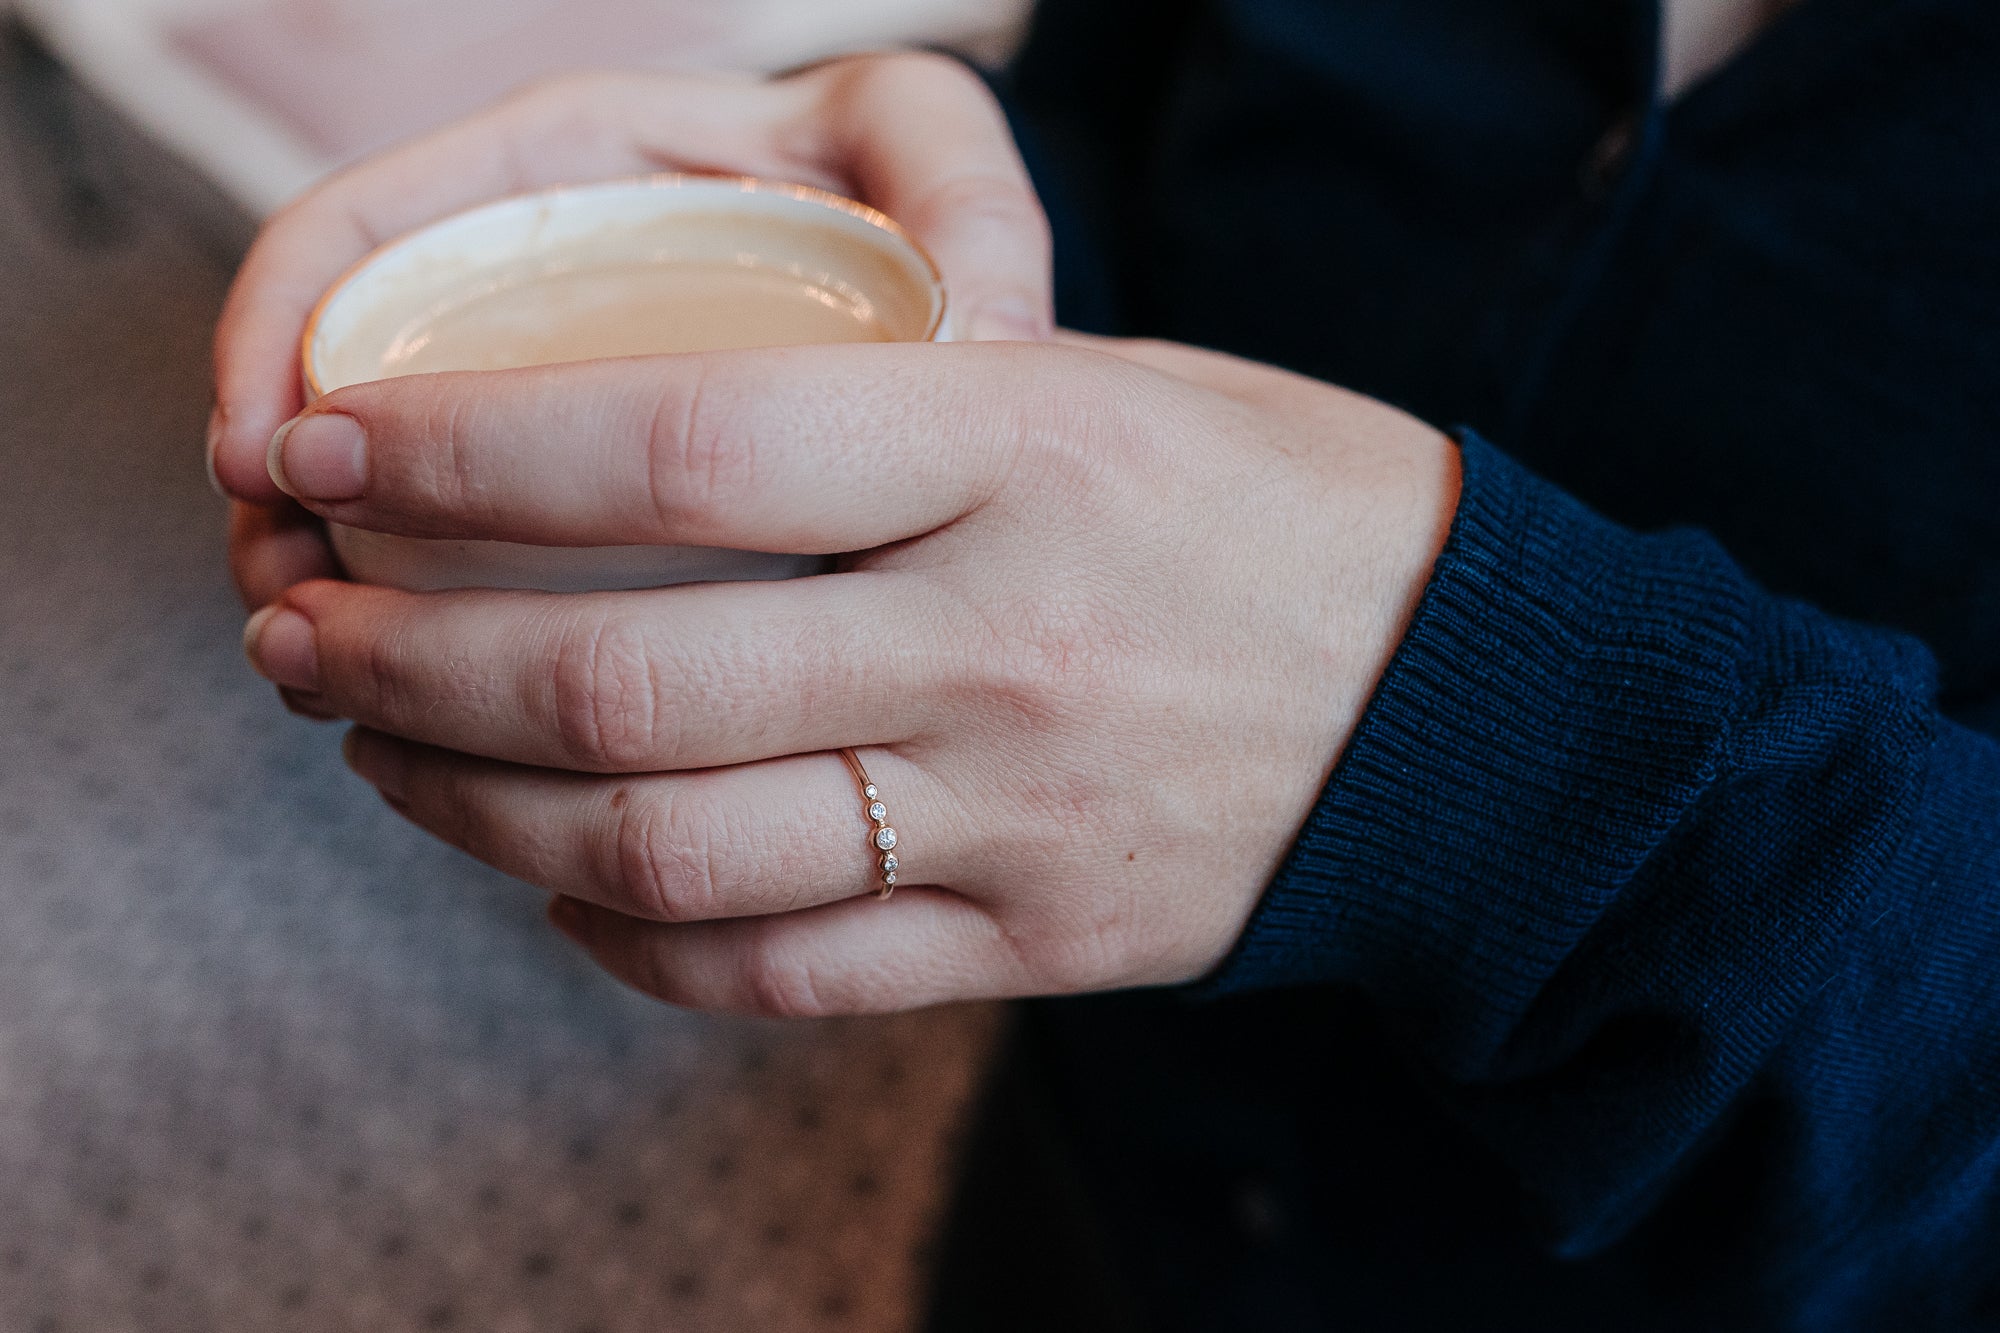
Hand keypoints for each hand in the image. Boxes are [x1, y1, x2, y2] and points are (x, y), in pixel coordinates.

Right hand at [212, 53, 1051, 668]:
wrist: (966, 360)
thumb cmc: (941, 237)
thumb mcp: (935, 180)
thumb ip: (956, 205)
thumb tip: (979, 334)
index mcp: (589, 172)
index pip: (378, 224)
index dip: (287, 329)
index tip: (272, 457)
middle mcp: (542, 285)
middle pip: (349, 383)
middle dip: (289, 498)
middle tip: (287, 614)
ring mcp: (551, 401)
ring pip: (387, 489)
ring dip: (331, 580)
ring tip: (323, 679)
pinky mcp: (573, 507)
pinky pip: (455, 565)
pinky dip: (418, 633)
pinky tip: (414, 715)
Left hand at [241, 334, 1459, 1012]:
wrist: (1472, 715)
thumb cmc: (1275, 510)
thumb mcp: (1098, 390)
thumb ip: (882, 417)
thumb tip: (631, 455)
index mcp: (1015, 456)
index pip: (678, 444)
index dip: (461, 454)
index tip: (327, 440)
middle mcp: (997, 645)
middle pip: (624, 677)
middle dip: (406, 659)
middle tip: (301, 630)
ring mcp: (1010, 820)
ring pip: (665, 850)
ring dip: (474, 812)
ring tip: (384, 756)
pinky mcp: (1028, 948)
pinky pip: (775, 972)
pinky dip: (625, 942)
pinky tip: (559, 893)